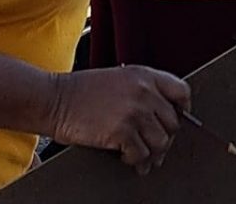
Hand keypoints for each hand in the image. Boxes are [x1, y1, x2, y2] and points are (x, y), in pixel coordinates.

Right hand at [48, 66, 190, 174]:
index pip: (181, 92)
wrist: (53, 100)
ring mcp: (134, 112)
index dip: (182, 109)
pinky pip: (142, 154)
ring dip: (150, 152)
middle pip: (173, 123)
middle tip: (151, 145)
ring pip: (161, 143)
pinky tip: (123, 155)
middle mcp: (143, 92)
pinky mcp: (123, 132)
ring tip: (137, 153)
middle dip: (162, 137)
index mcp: (143, 75)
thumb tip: (161, 119)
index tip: (176, 117)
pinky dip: (134, 160)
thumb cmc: (79, 91)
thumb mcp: (116, 79)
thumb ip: (142, 91)